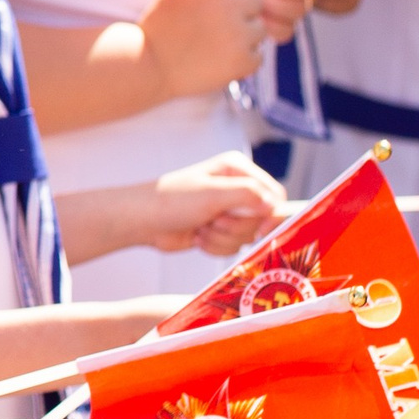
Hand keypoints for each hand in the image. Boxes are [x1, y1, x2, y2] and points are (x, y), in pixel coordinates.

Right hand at [140, 0, 266, 93]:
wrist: (148, 68)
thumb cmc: (159, 26)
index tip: (209, 4)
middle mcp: (230, 5)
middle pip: (255, 2)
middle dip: (239, 12)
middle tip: (213, 28)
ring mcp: (239, 34)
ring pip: (259, 30)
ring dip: (243, 37)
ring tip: (215, 46)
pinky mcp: (243, 61)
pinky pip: (257, 57)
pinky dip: (241, 61)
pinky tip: (218, 62)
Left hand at [145, 152, 284, 257]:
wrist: (143, 221)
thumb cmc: (172, 200)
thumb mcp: (212, 194)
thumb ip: (247, 196)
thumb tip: (274, 205)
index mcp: (237, 170)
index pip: (275, 194)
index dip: (272, 214)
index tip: (262, 228)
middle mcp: (236, 189)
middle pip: (262, 220)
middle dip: (236, 227)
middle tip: (214, 220)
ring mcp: (228, 211)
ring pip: (246, 236)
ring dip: (222, 238)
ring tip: (201, 227)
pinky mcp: (219, 230)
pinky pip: (233, 247)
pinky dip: (215, 246)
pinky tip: (198, 236)